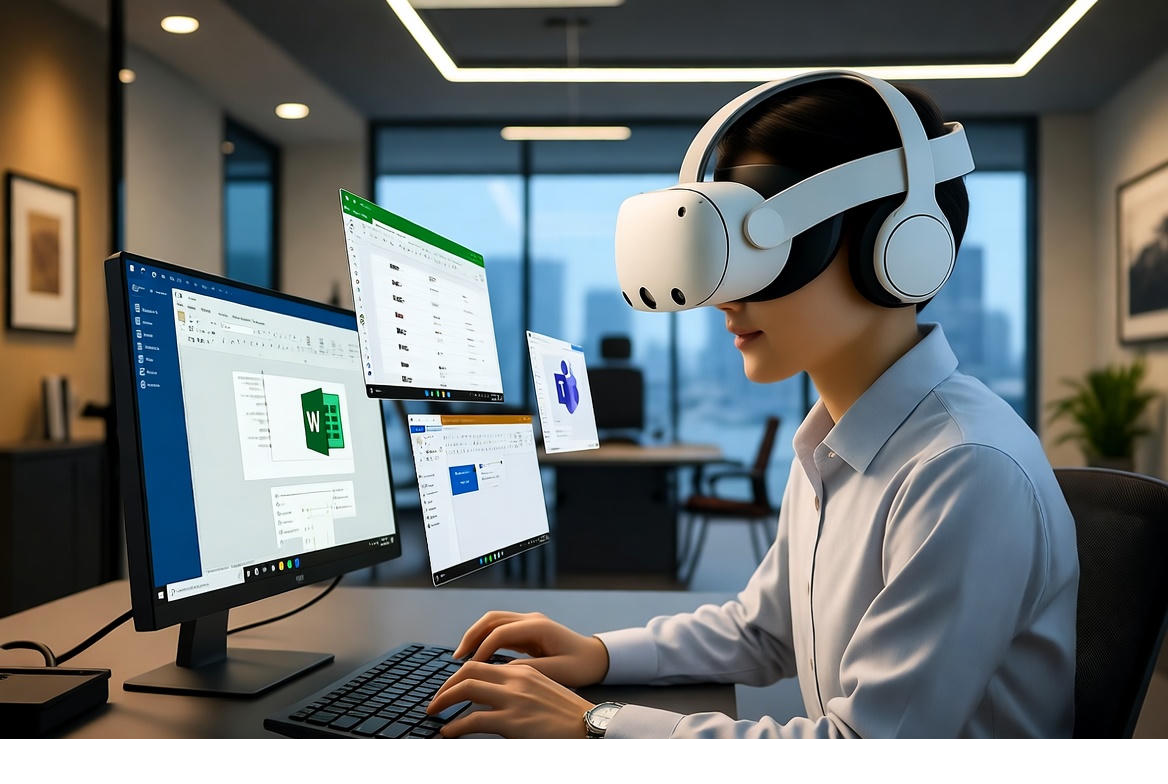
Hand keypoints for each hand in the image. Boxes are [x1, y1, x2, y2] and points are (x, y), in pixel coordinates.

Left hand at [427, 660, 594, 737]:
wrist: (589, 726)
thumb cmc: (567, 714)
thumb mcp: (542, 690)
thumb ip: (518, 687)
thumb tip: (494, 696)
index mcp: (522, 671)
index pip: (481, 665)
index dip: (459, 676)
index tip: (449, 688)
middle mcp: (516, 679)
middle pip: (468, 672)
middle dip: (446, 686)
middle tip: (435, 700)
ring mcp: (513, 699)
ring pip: (466, 690)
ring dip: (444, 701)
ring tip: (434, 713)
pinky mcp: (513, 722)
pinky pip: (473, 720)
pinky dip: (455, 726)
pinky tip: (449, 733)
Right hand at [453, 610, 608, 686]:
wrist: (597, 658)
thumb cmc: (582, 665)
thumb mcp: (558, 671)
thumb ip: (531, 670)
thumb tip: (503, 671)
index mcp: (539, 627)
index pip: (501, 632)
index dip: (482, 648)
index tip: (471, 667)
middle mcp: (532, 620)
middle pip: (492, 619)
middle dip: (471, 636)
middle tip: (456, 656)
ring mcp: (529, 623)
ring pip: (494, 622)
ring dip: (476, 635)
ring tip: (462, 655)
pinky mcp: (528, 631)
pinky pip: (500, 630)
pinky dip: (485, 639)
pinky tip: (477, 655)